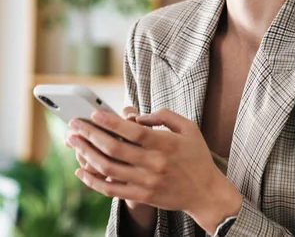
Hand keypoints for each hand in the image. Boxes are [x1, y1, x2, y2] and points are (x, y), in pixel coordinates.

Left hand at [68, 108, 241, 233]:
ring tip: (74, 142)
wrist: (205, 192)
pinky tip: (81, 170)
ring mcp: (146, 182)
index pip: (133, 131)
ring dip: (86, 154)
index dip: (111, 122)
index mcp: (166, 144)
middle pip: (114, 148)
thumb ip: (165, 116)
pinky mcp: (141, 196)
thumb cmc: (196, 156)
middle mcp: (154, 163)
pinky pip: (110, 189)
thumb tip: (138, 116)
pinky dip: (92, 180)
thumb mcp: (189, 128)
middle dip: (90, 135)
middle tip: (75, 125)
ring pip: (108, 168)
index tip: (94, 114)